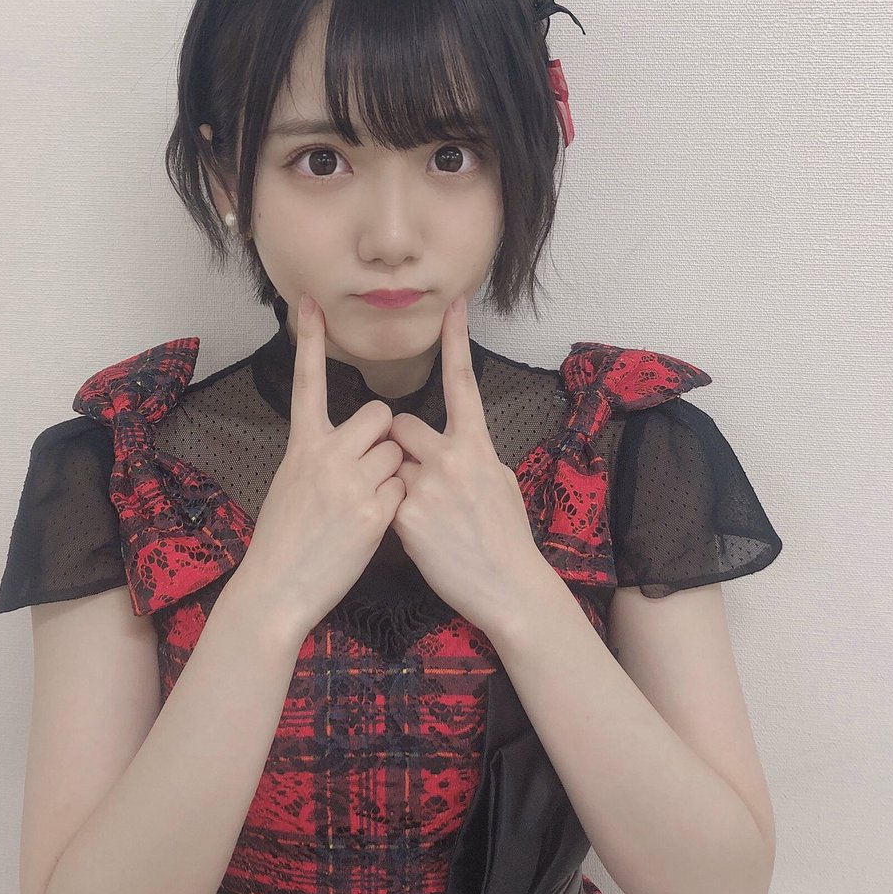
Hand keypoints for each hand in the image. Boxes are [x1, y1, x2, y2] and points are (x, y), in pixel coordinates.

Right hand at [237, 293, 405, 642]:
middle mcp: (325, 456)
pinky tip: (374, 525)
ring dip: (397, 472)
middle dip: (388, 436)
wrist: (277, 587)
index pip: (307, 382)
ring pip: (400, 451)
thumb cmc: (285, 539)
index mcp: (302, 446)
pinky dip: (399, 504)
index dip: (310, 341)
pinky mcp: (372, 513)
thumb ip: (317, 456)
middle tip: (372, 469)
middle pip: (382, 415)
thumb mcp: (290, 484)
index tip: (309, 301)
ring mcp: (349, 483)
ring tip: (369, 503)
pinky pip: (405, 488)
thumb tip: (341, 441)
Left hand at [386, 294, 545, 638]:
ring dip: (392, 482)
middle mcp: (452, 459)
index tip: (452, 304)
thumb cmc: (507, 539)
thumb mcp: (501, 485)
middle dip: (397, 446)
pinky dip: (392, 515)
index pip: (463, 383)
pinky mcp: (405, 517)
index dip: (456, 342)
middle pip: (400, 426)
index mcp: (478, 446)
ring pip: (387, 463)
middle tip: (416, 481)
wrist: (509, 589)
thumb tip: (459, 444)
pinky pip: (383, 499)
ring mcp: (428, 487)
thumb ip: (474, 457)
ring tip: (424, 516)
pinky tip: (419, 538)